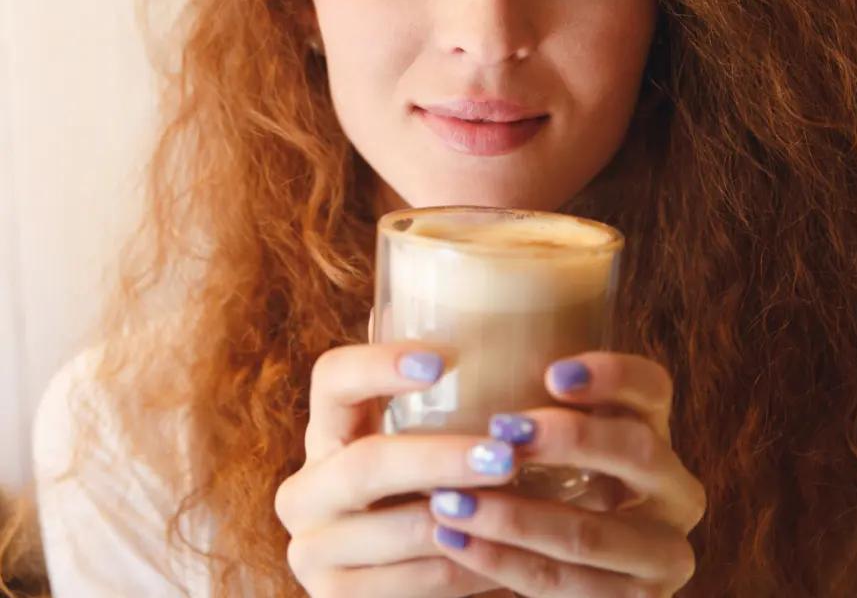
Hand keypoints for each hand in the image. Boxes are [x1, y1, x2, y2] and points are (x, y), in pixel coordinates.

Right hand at [274, 342, 520, 596]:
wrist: (412, 578)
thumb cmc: (431, 486)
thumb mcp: (431, 434)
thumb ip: (446, 388)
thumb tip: (491, 312)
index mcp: (328, 427)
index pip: (332, 378)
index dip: (379, 365)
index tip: (441, 361)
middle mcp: (307, 485)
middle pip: (365, 464)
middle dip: (440, 459)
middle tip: (507, 454)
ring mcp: (312, 548)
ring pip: (391, 532)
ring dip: (465, 522)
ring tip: (524, 507)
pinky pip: (406, 586)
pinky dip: (462, 571)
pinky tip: (505, 556)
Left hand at [427, 352, 705, 596]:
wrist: (565, 573)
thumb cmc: (540, 480)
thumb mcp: (548, 438)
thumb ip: (523, 396)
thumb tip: (430, 328)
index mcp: (656, 430)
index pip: (653, 386)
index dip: (612, 375)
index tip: (552, 373)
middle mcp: (674, 489)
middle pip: (637, 451)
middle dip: (566, 440)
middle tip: (500, 430)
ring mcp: (662, 554)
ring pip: (591, 532)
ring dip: (514, 515)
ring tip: (448, 497)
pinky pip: (564, 586)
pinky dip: (503, 561)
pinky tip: (456, 538)